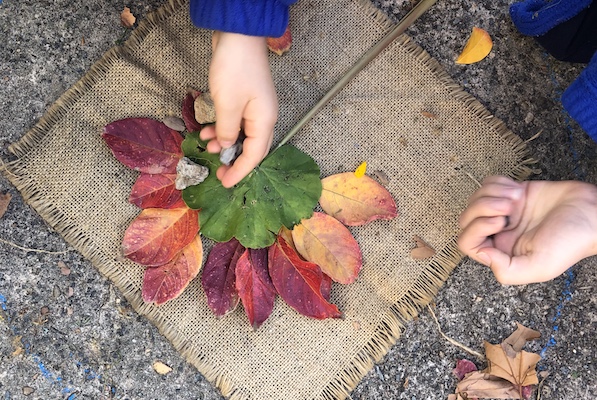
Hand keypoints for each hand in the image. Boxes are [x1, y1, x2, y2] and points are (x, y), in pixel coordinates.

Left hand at [200, 31, 277, 187]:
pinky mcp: (245, 100)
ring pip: (241, 135)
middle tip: (218, 173)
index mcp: (265, 121)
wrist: (238, 35)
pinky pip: (235, 122)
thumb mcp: (227, 105)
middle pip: (251, 148)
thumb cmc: (235, 70)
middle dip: (234, 161)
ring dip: (224, 143)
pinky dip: (222, 129)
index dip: (240, 172)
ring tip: (206, 147)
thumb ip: (227, 131)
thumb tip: (228, 146)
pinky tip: (206, 130)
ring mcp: (255, 108)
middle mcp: (264, 117)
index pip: (255, 156)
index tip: (226, 184)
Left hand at [457, 176, 596, 284]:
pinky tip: (517, 190)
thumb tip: (482, 254)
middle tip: (508, 208)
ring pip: (476, 198)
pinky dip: (498, 183)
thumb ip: (506, 270)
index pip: (467, 242)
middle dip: (483, 207)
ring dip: (492, 194)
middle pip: (466, 218)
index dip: (476, 229)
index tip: (501, 222)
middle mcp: (500, 233)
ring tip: (516, 198)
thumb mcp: (539, 267)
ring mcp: (505, 212)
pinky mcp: (513, 193)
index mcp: (501, 252)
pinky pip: (489, 184)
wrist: (592, 212)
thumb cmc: (570, 242)